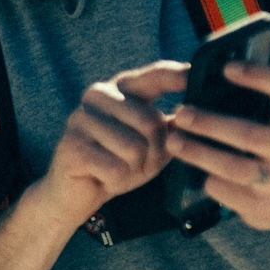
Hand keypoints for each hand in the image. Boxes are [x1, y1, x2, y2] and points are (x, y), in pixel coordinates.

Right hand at [26, 61, 187, 229]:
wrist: (74, 194)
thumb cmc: (117, 163)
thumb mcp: (152, 145)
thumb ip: (172, 128)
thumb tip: (197, 114)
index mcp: (121, 88)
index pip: (156, 75)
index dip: (179, 75)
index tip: (197, 76)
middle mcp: (99, 94)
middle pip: (150, 122)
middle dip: (154, 153)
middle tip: (139, 165)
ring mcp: (81, 118)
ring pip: (134, 148)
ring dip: (134, 169)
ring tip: (120, 170)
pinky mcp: (71, 145)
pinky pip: (115, 168)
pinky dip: (117, 181)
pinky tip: (103, 178)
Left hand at [166, 42, 269, 231]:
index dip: (258, 76)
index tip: (227, 67)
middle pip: (250, 135)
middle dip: (210, 124)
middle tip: (180, 113)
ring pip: (235, 169)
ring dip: (200, 154)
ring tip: (174, 141)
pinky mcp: (266, 209)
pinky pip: (230, 195)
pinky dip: (209, 182)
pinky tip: (192, 172)